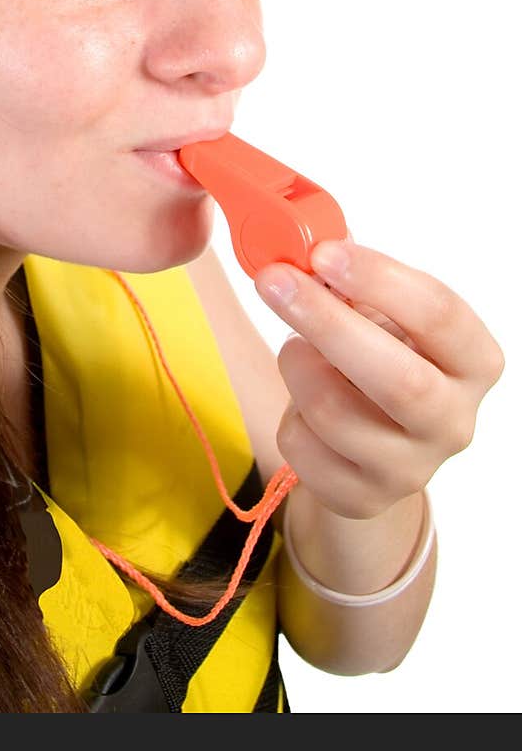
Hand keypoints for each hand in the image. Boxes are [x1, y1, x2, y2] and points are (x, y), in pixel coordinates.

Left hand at [253, 239, 504, 519]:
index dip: (379, 279)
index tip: (324, 252)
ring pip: (335, 413)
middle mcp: (454, 420)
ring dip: (297, 366)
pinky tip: (301, 403)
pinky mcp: (363, 498)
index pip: (439, 315)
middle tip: (276, 283)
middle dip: (327, 322)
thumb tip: (308, 252)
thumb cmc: (381, 357)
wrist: (376, 442)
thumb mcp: (384, 314)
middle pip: (397, 377)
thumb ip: (355, 283)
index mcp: (474, 361)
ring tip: (295, 348)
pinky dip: (288, 414)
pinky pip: (303, 450)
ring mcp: (412, 468)